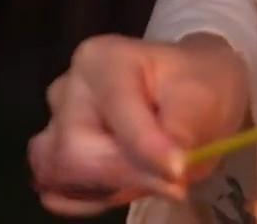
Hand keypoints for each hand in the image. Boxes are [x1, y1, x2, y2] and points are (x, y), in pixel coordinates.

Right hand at [28, 32, 250, 216]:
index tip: (177, 172)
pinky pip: (57, 193)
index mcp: (102, 59)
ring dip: (107, 187)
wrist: (192, 92)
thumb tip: (170, 172)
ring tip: (150, 174)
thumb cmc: (198, 86)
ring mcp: (53, 123)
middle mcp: (67, 88)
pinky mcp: (52, 155)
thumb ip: (183, 132)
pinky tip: (126, 184)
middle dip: (126, 175)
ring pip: (58, 174)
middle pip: (74, 152)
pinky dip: (91, 198)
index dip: (146, 149)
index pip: (114, 114)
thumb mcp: (204, 100)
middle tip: (171, 181)